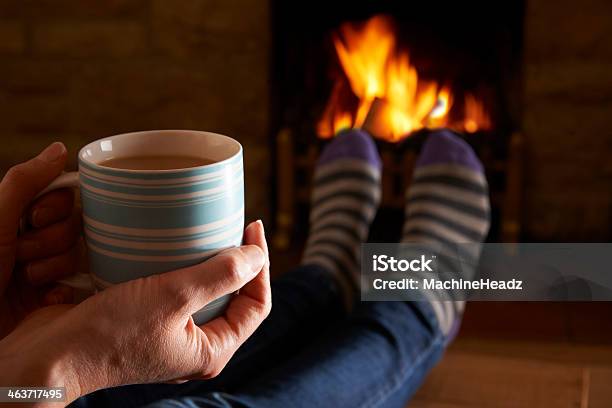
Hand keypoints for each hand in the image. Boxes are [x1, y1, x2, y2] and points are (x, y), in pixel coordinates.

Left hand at [0, 142, 80, 338]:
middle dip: (49, 242)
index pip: (62, 198)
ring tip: (24, 281)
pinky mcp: (53, 298)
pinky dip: (61, 292)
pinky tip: (41, 299)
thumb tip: (60, 148)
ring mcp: (44, 270)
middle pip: (75, 226)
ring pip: (78, 255)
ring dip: (52, 268)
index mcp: (17, 218)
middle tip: (20, 255)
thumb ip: (25, 183)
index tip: (33, 219)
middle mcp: (32, 240)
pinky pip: (80, 286)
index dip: (55, 208)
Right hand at [0, 220, 270, 403]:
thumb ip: (222, 274)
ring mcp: (172, 334)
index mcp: (213, 349)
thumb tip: (258, 254)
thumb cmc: (111, 333)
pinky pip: (178, 291)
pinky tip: (174, 245)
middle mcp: (197, 345)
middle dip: (240, 261)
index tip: (252, 226)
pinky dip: (182, 267)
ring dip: (211, 261)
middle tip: (233, 224)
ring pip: (207, 293)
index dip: (261, 264)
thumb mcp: (174, 296)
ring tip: (209, 229)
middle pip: (236, 298)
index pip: (257, 305)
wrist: (51, 356)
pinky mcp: (149, 321)